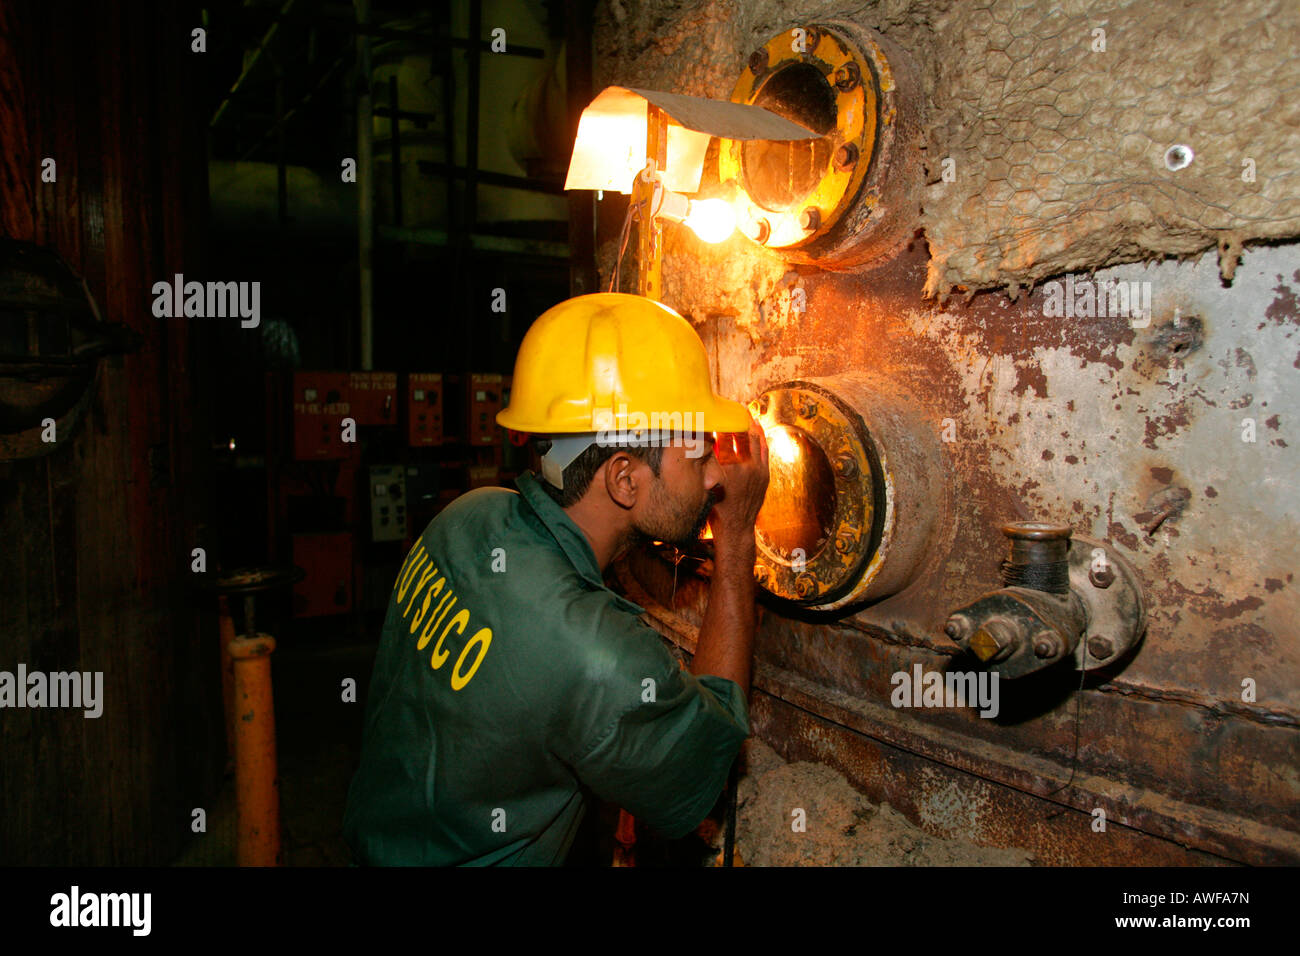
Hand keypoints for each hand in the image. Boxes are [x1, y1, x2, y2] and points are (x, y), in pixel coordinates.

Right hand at [709, 414, 768, 545]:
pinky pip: (764, 449)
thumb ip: (707, 462)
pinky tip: (756, 426)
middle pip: (740, 434)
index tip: (713, 413)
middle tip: (729, 406)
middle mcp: (744, 467)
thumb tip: (702, 441)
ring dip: (749, 424)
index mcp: (727, 468)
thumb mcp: (706, 484)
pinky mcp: (765, 474)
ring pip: (754, 439)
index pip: (723, 437)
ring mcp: (757, 470)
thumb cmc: (716, 508)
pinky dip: (760, 436)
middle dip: (734, 419)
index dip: (718, 422)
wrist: (736, 528)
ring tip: (744, 411)